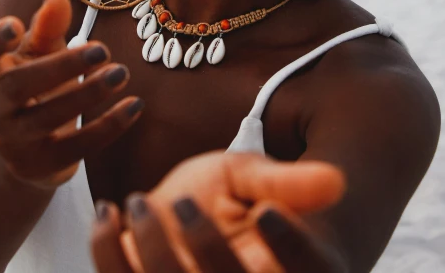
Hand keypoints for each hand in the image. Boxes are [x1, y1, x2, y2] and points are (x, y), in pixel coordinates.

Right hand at [0, 0, 143, 188]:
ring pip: (47, 118)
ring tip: (121, 73)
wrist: (30, 148)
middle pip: (17, 87)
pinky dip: (108, 126)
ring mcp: (13, 141)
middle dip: (60, 66)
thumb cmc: (37, 83)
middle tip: (102, 48)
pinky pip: (76, 147)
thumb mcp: (40, 52)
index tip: (16, 24)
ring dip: (89, 94)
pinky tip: (135, 105)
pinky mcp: (40, 165)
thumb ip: (47, 26)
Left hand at [92, 188, 343, 272]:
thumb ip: (288, 183)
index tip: (268, 212)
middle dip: (206, 250)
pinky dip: (107, 252)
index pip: (306, 271)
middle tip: (181, 201)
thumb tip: (337, 180)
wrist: (183, 218)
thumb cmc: (229, 197)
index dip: (293, 249)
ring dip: (153, 251)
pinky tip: (108, 215)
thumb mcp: (255, 180)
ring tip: (137, 202)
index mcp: (285, 271)